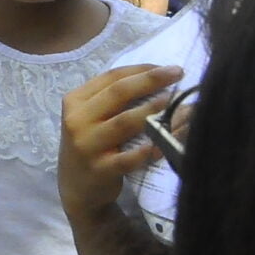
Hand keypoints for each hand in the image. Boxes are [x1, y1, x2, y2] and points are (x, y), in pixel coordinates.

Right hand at [59, 64, 184, 219]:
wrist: (76, 187)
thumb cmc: (91, 145)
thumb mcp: (90, 118)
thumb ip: (113, 101)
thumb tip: (158, 80)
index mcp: (75, 101)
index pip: (110, 77)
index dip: (141, 69)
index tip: (168, 67)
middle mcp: (77, 119)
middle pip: (117, 93)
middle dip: (150, 80)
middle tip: (178, 73)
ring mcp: (87, 145)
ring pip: (123, 122)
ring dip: (152, 111)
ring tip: (176, 103)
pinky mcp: (100, 169)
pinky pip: (128, 158)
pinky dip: (148, 150)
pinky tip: (166, 143)